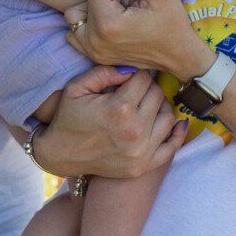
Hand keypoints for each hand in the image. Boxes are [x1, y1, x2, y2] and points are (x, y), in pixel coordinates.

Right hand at [36, 63, 189, 180]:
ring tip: (146, 105)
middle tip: (135, 91)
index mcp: (119, 109)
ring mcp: (141, 152)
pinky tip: (175, 123)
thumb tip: (132, 69)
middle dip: (147, 89)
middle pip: (157, 96)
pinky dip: (176, 133)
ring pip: (168, 117)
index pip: (144, 80)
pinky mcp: (142, 166)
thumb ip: (105, 72)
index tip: (128, 79)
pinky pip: (171, 147)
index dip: (136, 75)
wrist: (60, 155)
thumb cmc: (68, 117)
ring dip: (160, 107)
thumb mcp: (78, 87)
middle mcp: (134, 131)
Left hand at [63, 0, 204, 77]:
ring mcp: (93, 51)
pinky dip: (87, 24)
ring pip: (75, 15)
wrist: (179, 55)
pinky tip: (109, 22)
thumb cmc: (173, 22)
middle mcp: (95, 40)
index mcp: (108, 23)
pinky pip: (75, 33)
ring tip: (116, 10)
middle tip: (127, 0)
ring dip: (92, 7)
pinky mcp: (95, 57)